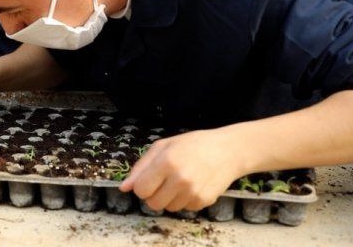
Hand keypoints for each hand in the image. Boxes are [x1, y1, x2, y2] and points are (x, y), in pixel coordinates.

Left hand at [119, 130, 242, 211]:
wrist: (228, 151)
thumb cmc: (193, 144)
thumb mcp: (163, 146)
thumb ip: (141, 167)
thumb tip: (124, 187)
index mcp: (166, 162)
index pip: (141, 190)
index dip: (142, 185)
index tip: (149, 179)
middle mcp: (180, 179)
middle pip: (152, 203)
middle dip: (153, 195)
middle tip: (163, 181)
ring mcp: (193, 192)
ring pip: (168, 208)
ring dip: (169, 198)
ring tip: (180, 181)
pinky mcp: (203, 201)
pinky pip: (183, 209)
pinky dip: (184, 200)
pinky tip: (192, 185)